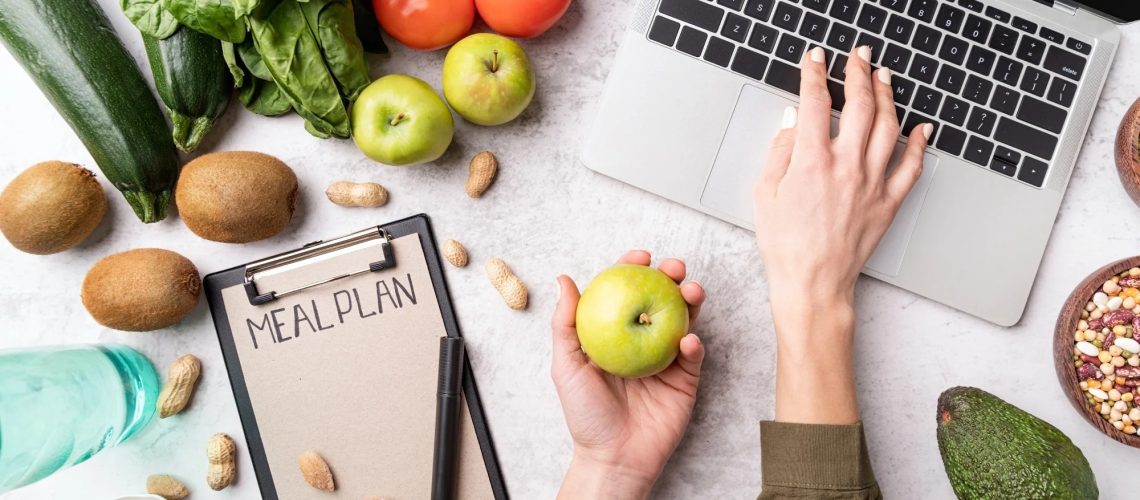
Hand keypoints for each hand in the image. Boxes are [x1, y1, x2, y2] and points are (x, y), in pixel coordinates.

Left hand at [552, 250, 705, 499]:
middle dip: (671, 277)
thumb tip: (564, 279)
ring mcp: (666, 358)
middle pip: (660, 298)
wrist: (613, 457)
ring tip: (690, 291)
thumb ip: (566, 323)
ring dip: (690, 301)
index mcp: (615, 332)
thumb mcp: (567, 366)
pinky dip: (694, 344)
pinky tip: (688, 340)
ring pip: (683, 320)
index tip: (640, 257)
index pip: (626, 291)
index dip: (634, 269)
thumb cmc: (586, 414)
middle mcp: (642, 340)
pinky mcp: (685, 380)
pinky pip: (694, 356)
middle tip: (674, 268)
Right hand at [754, 45, 929, 304]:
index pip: (815, 103)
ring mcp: (872, 184)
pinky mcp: (888, 203)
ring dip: (887, 97)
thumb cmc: (785, 246)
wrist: (813, 284)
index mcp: (811, 162)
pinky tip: (922, 129)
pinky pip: (912, 167)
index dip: (815, 74)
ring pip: (889, 128)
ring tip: (884, 79)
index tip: (815, 59)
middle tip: (858, 57)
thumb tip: (793, 121)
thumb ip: (780, 151)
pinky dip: (920, 144)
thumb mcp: (764, 194)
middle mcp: (847, 167)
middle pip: (859, 106)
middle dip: (858, 74)